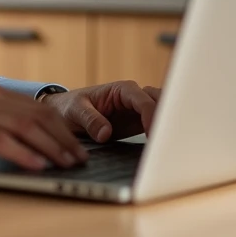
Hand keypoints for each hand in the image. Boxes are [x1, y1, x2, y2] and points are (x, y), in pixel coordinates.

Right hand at [0, 83, 88, 170]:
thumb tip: (23, 144)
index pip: (34, 109)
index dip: (59, 128)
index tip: (75, 147)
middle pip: (35, 116)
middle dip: (62, 139)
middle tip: (79, 159)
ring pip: (24, 127)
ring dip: (51, 147)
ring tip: (67, 164)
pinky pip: (0, 141)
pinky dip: (24, 154)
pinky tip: (37, 166)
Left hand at [42, 81, 161, 142]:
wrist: (66, 113)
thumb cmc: (70, 106)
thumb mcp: (75, 110)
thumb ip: (90, 119)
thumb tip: (105, 132)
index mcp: (122, 89)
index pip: (145, 101)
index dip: (152, 117)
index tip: (153, 135)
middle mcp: (135, 97)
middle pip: (162, 103)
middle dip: (168, 119)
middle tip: (168, 140)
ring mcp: (139, 109)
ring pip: (164, 113)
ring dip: (168, 126)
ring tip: (169, 145)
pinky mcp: (139, 122)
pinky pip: (157, 125)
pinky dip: (162, 133)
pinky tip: (164, 147)